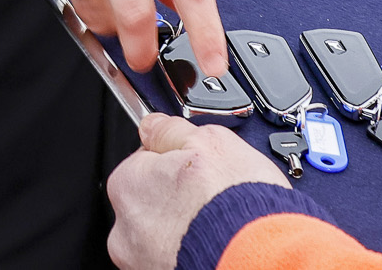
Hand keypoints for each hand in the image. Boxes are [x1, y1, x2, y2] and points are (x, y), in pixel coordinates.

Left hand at [106, 114, 287, 269]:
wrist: (257, 258)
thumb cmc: (235, 207)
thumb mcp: (211, 141)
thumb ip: (172, 130)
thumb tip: (154, 125)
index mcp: (128, 183)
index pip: (146, 161)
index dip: (178, 161)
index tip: (197, 168)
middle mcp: (124, 227)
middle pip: (152, 199)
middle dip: (178, 196)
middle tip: (211, 196)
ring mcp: (140, 260)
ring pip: (163, 232)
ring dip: (184, 226)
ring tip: (216, 222)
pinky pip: (173, 255)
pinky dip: (190, 249)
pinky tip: (213, 241)